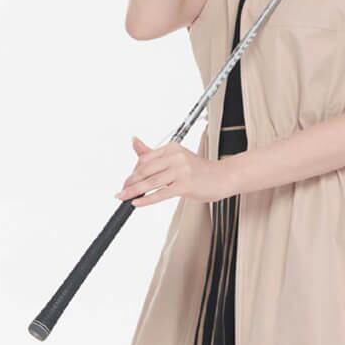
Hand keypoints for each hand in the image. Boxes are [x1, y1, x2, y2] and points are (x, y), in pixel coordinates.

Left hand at [114, 135, 233, 206]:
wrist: (223, 177)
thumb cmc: (199, 170)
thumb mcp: (176, 157)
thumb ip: (153, 153)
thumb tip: (134, 141)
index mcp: (171, 148)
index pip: (145, 160)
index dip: (133, 172)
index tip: (127, 182)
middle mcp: (175, 156)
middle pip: (145, 170)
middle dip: (130, 182)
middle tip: (121, 192)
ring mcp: (181, 170)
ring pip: (151, 182)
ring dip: (133, 191)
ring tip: (123, 197)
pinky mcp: (185, 185)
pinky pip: (161, 193)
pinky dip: (147, 199)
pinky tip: (137, 203)